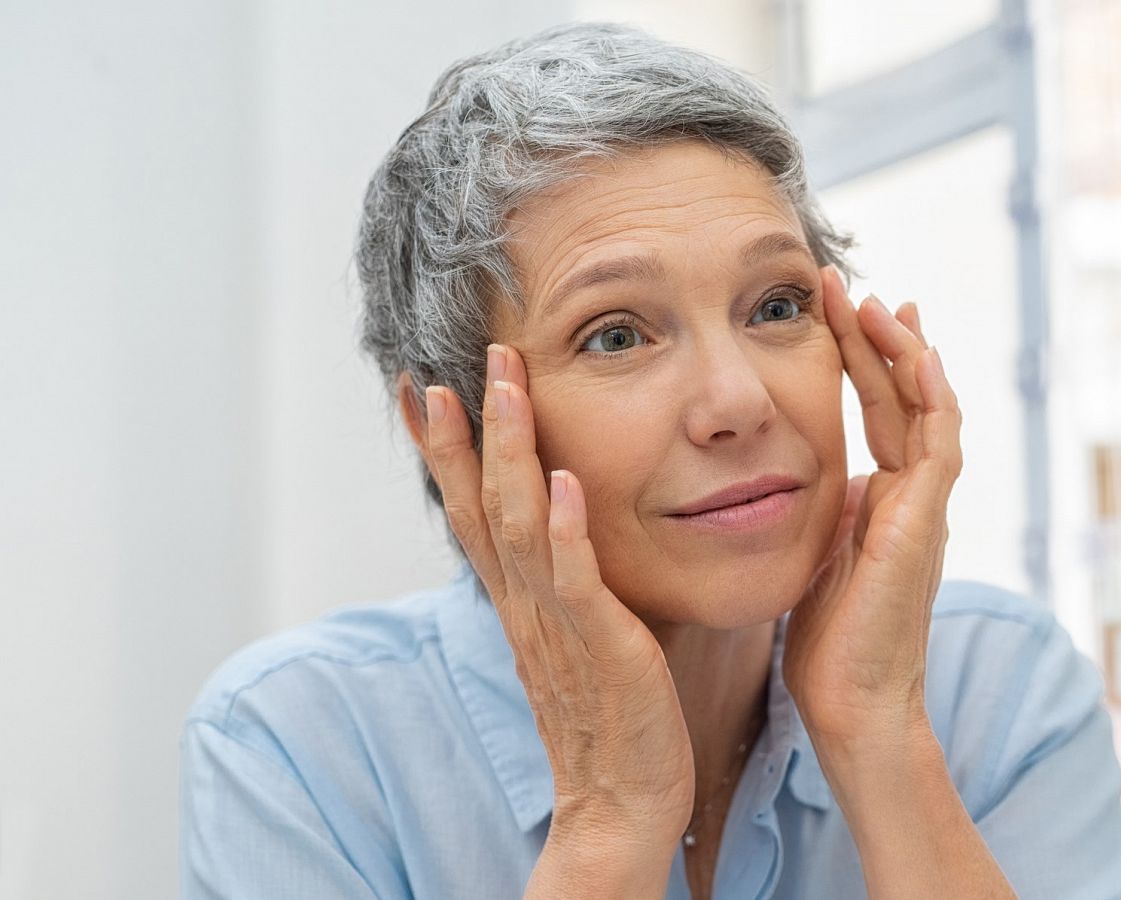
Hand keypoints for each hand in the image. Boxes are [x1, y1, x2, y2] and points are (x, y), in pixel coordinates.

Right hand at [419, 345, 693, 866]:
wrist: (622, 801)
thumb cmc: (612, 716)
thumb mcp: (576, 635)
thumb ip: (564, 581)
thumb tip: (565, 526)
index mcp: (519, 600)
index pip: (470, 511)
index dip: (445, 450)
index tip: (424, 387)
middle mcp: (525, 604)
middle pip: (479, 504)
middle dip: (467, 431)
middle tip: (457, 363)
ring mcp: (557, 624)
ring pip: (519, 524)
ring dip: (510, 453)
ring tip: (506, 387)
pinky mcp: (601, 645)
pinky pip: (576, 581)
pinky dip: (566, 531)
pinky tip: (565, 483)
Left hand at [783, 267, 962, 748]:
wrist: (852, 703)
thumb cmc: (828, 646)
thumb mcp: (815, 557)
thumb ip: (821, 513)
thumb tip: (800, 477)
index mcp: (884, 502)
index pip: (880, 412)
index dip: (862, 359)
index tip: (839, 311)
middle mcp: (911, 497)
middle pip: (904, 397)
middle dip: (879, 338)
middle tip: (851, 285)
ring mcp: (925, 509)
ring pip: (928, 410)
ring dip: (904, 353)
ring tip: (878, 302)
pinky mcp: (926, 524)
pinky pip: (939, 447)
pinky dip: (933, 398)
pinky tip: (918, 355)